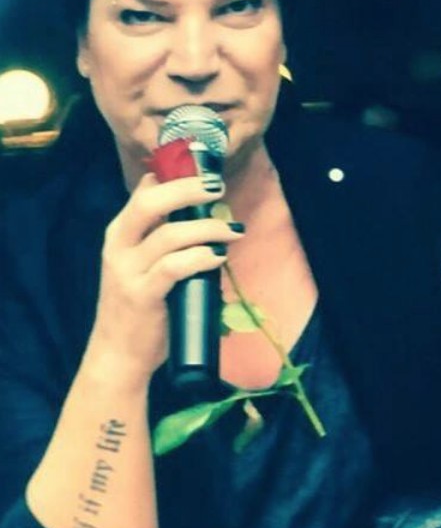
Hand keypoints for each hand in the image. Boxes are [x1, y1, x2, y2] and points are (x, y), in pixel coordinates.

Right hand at [82, 173, 241, 387]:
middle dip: (188, 189)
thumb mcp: (144, 264)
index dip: (175, 177)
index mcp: (120, 234)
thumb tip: (198, 210)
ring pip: (170, 234)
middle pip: (151, 202)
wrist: (119, 354)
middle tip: (218, 188)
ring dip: (208, 228)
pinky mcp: (142, 295)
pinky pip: (174, 267)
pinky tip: (219, 257)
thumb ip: (163, 238)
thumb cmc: (141, 306)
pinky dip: (201, 257)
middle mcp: (119, 246)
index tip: (206, 172)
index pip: (144, 192)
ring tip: (234, 230)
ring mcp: (128, 271)